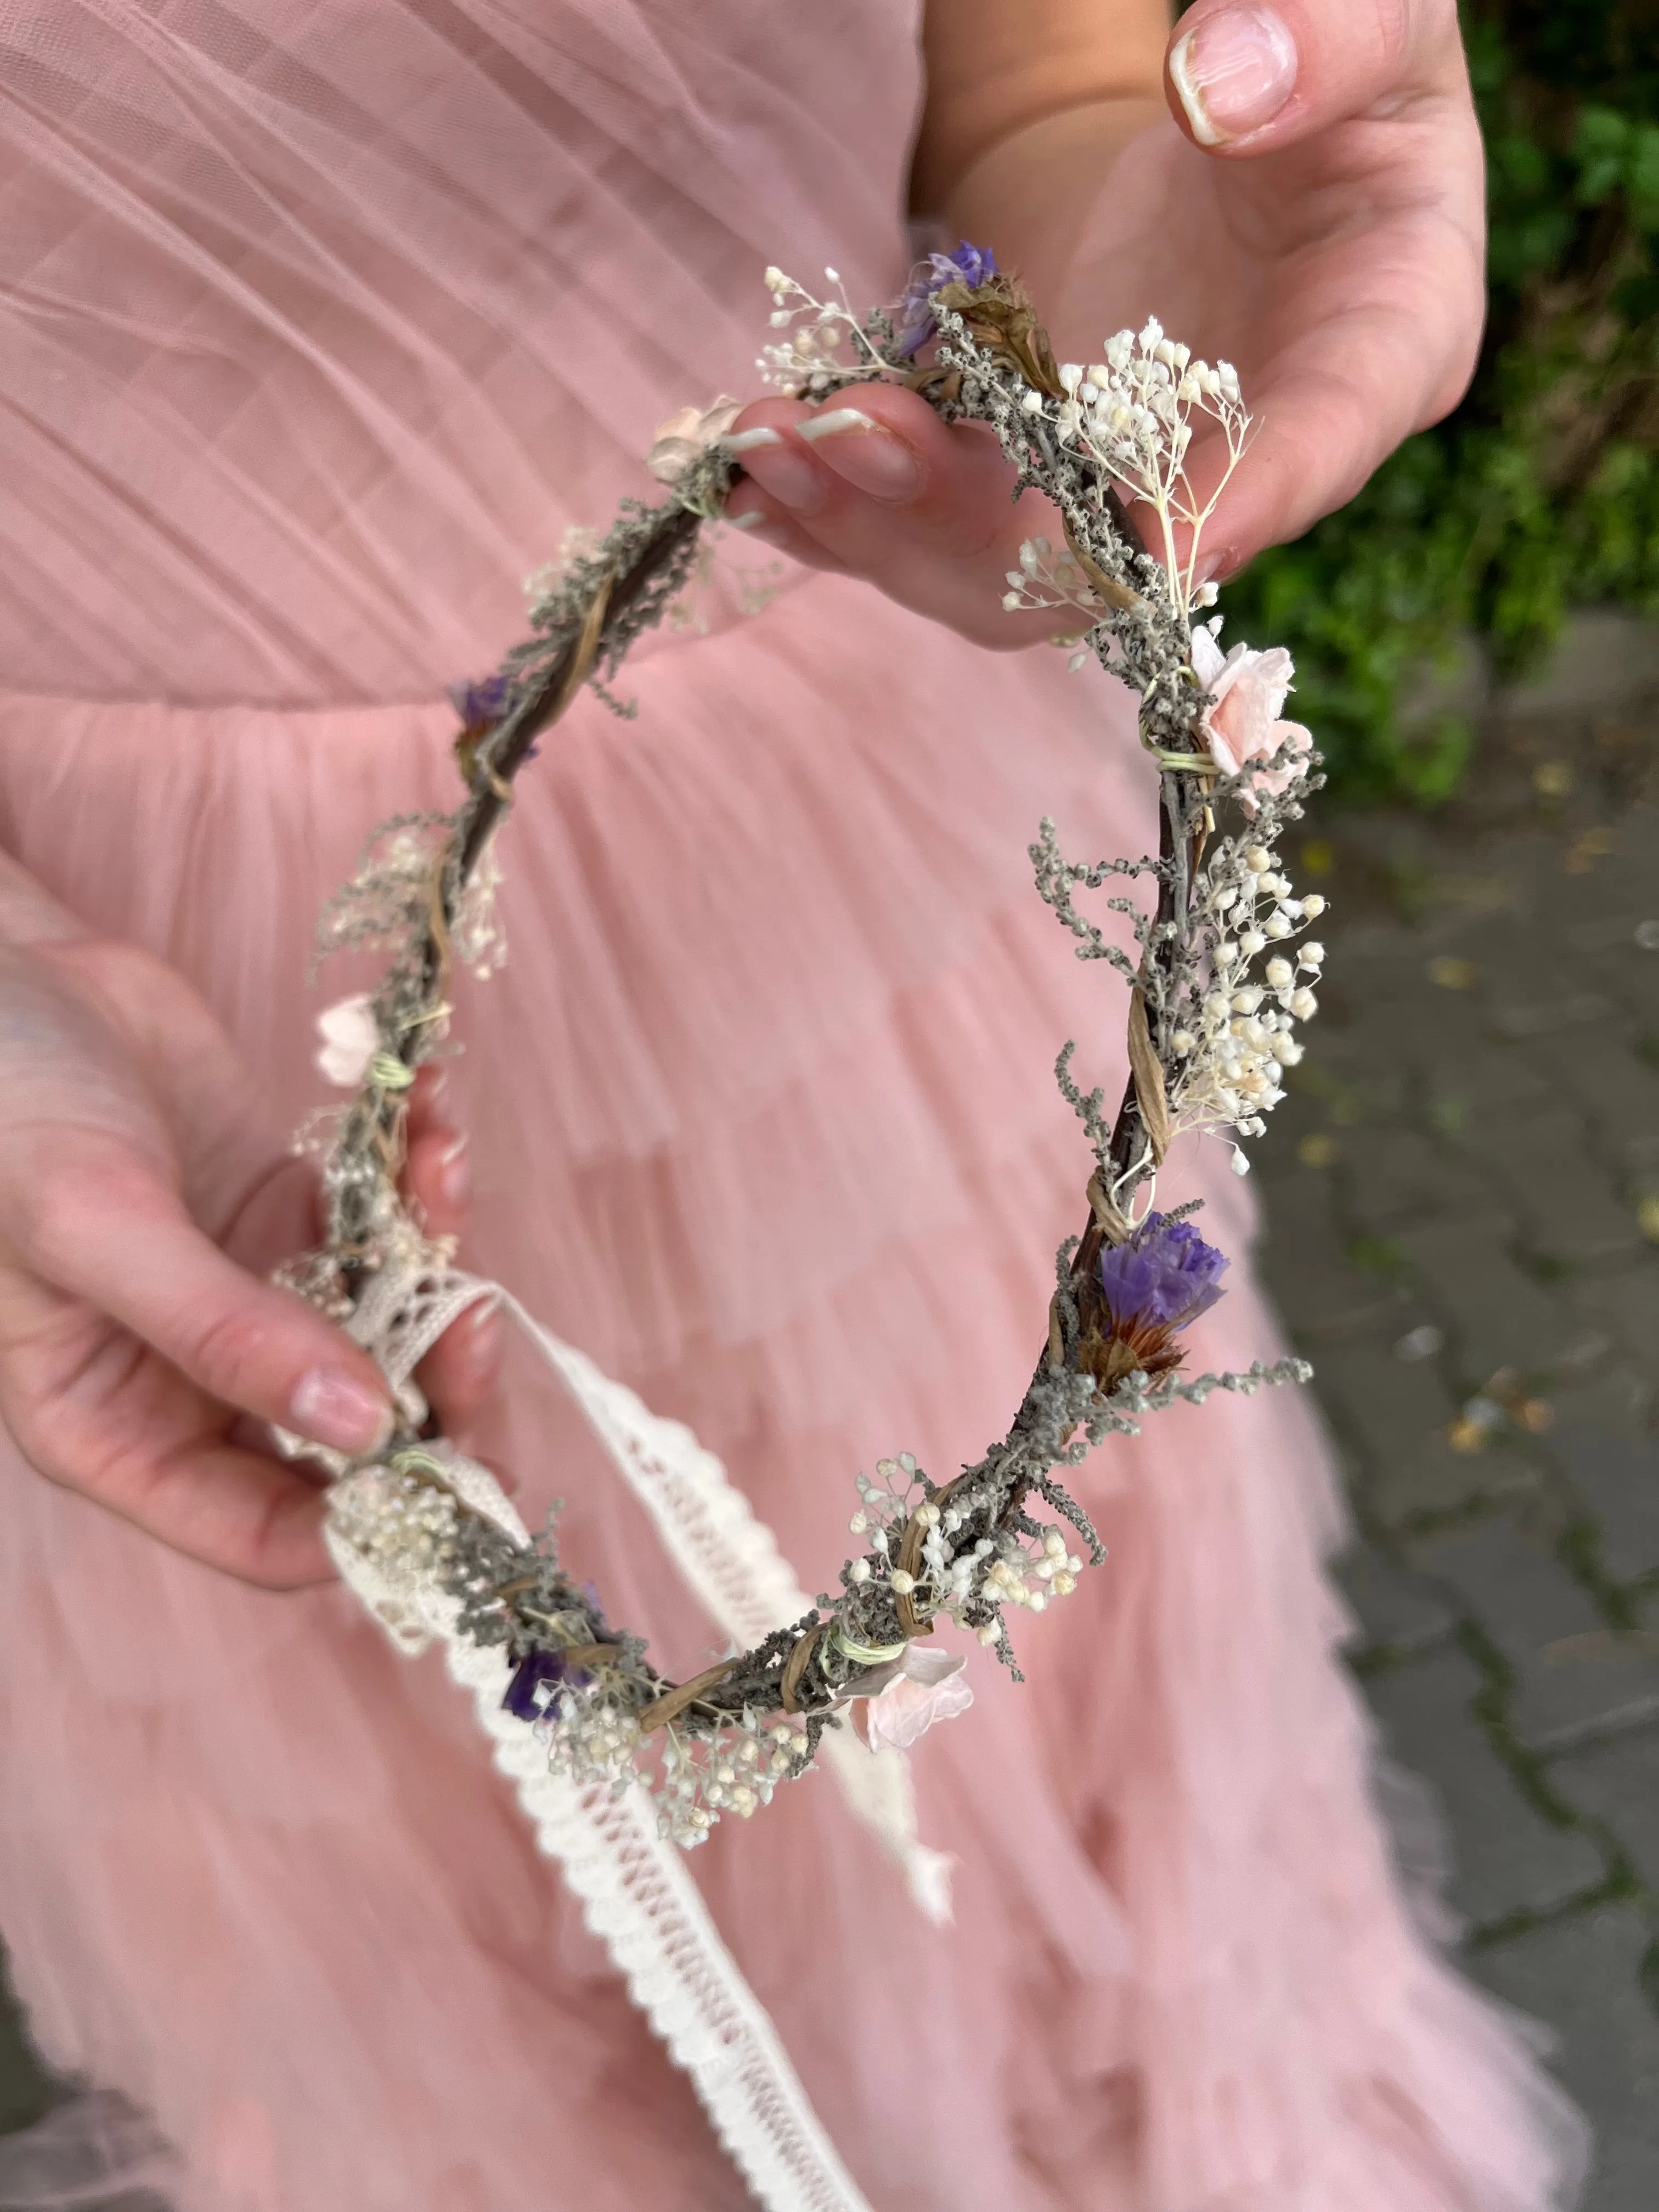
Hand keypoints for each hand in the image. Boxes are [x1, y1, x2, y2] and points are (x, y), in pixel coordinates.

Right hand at [0, 923, 498, 1586]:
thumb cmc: (0, 1109)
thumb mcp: (97, 1226)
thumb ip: (224, 1333)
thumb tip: (359, 1427)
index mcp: (119, 1429)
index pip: (266, 1534)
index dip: (370, 1524)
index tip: (456, 1480)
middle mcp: (195, 1381)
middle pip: (357, 1440)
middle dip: (434, 1390)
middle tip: (478, 1321)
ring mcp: (252, 1294)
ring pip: (389, 1325)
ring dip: (437, 1255)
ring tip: (439, 1159)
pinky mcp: (287, 1211)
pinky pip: (386, 1224)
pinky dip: (420, 1176)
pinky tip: (430, 1108)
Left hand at [723, 0, 1482, 636]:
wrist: (1245, 104)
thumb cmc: (1333, 56)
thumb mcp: (1373, 13)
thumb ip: (1327, 38)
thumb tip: (1220, 90)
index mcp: (1378, 344)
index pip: (1322, 439)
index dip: (1245, 500)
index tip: (1157, 534)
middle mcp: (1248, 452)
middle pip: (1119, 548)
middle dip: (980, 522)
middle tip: (852, 439)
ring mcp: (1124, 479)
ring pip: (1007, 563)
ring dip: (879, 520)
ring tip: (766, 444)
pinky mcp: (1032, 469)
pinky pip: (936, 522)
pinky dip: (843, 508)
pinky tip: (753, 473)